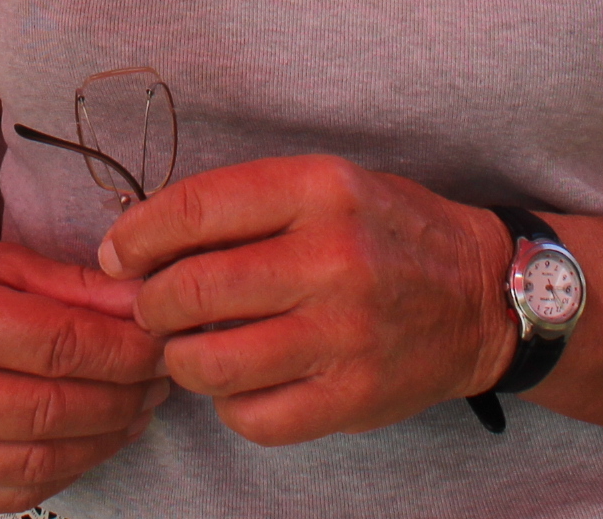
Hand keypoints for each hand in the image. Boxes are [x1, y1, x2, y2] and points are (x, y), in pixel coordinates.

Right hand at [0, 227, 169, 512]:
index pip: (53, 345)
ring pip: (35, 460)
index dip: (122, 351)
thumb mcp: (2, 259)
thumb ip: (75, 287)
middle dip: (121, 398)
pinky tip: (92, 439)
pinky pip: (11, 491)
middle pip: (47, 410)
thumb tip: (146, 309)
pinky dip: (66, 469)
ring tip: (136, 409)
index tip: (161, 344)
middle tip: (159, 379)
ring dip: (103, 439)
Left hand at [99, 156, 518, 446]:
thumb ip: (246, 204)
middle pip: (192, 289)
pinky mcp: (353, 397)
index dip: (137, 236)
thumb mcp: (328, 185)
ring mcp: (345, 334)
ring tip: (189, 348)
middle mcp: (332, 258)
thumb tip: (145, 239)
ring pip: (211, 362)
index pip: (195, 209)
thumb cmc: (389, 233)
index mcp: (320, 190)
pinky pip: (253, 417)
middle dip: (151, 303)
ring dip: (181, 359)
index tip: (119, 254)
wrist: (483, 295)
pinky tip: (240, 385)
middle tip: (152, 307)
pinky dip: (229, 406)